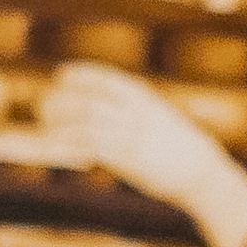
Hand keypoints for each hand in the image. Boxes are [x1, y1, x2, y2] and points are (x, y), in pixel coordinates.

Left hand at [37, 67, 246, 246]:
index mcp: (147, 100)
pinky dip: (73, 144)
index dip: (82, 74)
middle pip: (91, 100)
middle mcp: (138, 114)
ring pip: (88, 122)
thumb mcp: (159, 117)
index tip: (62, 74)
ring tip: (46, 124)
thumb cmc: (178, 146)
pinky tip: (61, 146)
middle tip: (44, 103)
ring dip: (62, 122)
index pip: (108, 79)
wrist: (202, 172)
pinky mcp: (129, 159)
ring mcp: (133, 136)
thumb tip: (106, 106)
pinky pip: (93, 147)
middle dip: (64, 100)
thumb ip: (135, 110)